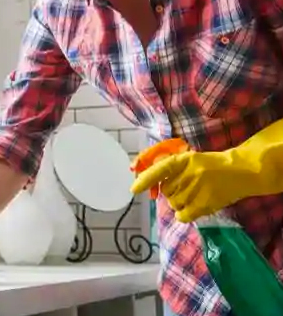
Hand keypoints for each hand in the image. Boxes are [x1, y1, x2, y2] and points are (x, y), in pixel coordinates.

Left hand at [131, 150, 252, 222]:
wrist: (241, 170)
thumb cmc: (211, 165)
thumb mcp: (190, 160)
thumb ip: (170, 169)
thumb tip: (147, 182)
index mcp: (183, 160)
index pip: (159, 170)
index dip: (144, 180)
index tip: (133, 190)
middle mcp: (189, 173)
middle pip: (166, 192)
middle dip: (172, 192)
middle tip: (187, 188)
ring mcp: (198, 188)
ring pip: (174, 203)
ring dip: (180, 203)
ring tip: (194, 195)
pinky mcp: (206, 203)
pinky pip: (184, 215)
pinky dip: (184, 214)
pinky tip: (192, 208)